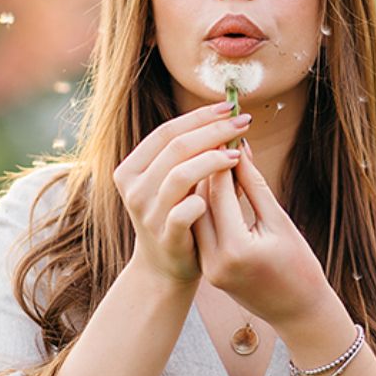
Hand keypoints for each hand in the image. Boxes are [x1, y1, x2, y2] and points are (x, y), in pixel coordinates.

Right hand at [113, 101, 250, 287]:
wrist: (165, 267)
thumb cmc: (179, 215)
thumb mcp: (180, 183)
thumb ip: (200, 154)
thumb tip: (234, 120)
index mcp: (132, 168)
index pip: (167, 132)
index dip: (200, 116)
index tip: (230, 107)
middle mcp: (134, 189)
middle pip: (175, 147)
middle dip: (213, 131)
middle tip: (243, 123)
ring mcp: (147, 214)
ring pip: (179, 175)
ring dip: (212, 160)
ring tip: (237, 155)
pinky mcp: (165, 236)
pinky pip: (183, 212)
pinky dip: (204, 198)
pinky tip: (225, 189)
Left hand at [191, 141, 332, 329]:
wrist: (298, 313)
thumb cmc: (299, 266)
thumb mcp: (280, 221)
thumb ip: (254, 185)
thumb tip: (237, 148)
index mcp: (236, 248)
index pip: (218, 192)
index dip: (220, 158)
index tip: (224, 133)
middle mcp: (215, 260)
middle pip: (199, 201)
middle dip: (206, 166)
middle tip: (214, 138)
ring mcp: (208, 267)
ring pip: (195, 214)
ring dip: (202, 184)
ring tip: (212, 156)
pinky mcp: (207, 269)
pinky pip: (200, 228)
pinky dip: (205, 204)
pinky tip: (212, 184)